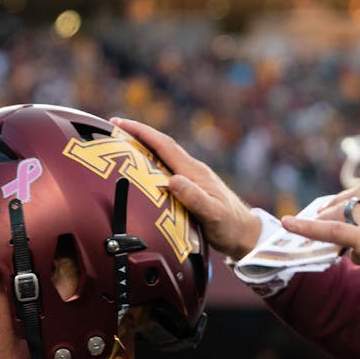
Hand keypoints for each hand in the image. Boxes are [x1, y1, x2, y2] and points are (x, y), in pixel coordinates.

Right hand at [111, 117, 261, 259]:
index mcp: (194, 172)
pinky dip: (150, 164)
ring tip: (120, 144)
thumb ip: (195, 198)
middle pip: (161, 146)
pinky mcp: (191, 188)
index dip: (142, 132)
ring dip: (143, 148)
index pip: (164, 145)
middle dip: (137, 134)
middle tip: (112, 128)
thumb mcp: (213, 215)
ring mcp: (192, 179)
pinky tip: (141, 170)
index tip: (120, 123)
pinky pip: (166, 170)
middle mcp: (192, 171)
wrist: (246, 235)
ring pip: (163, 157)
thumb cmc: (230, 227)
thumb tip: (173, 180)